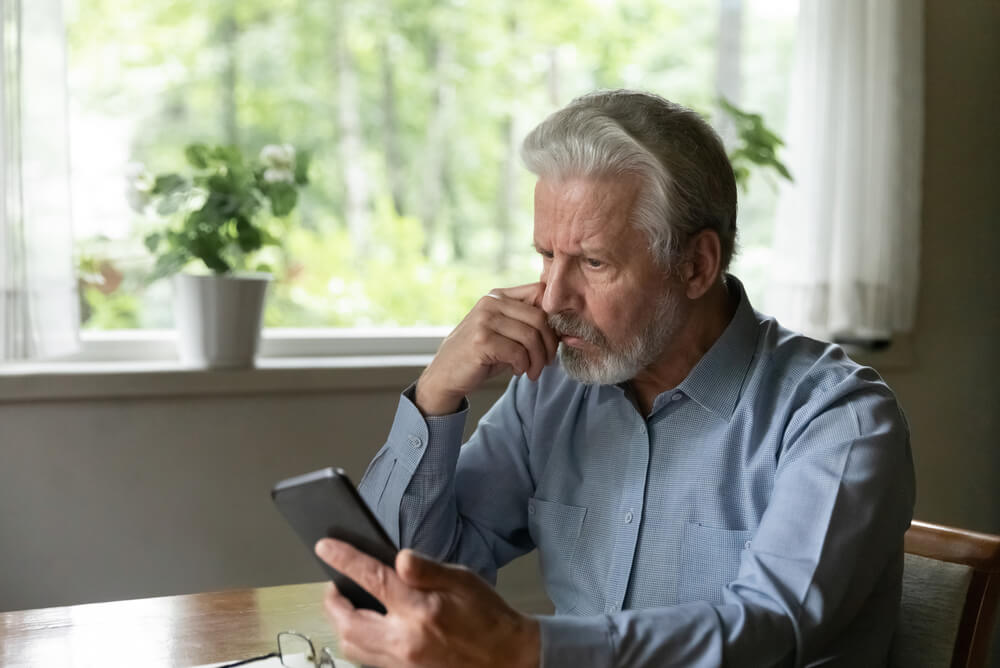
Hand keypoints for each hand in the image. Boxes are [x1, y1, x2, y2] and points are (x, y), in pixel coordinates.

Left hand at [315, 539, 539, 667]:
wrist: (507, 659)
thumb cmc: (488, 616)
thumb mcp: (464, 580)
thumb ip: (428, 569)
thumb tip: (399, 557)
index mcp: (421, 611)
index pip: (372, 579)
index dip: (345, 560)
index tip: (326, 547)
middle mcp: (405, 641)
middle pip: (348, 623)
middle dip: (332, 601)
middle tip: (334, 583)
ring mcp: (402, 664)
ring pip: (351, 646)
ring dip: (341, 623)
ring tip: (345, 604)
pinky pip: (367, 660)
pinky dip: (358, 641)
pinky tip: (366, 626)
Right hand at [416, 282, 556, 414]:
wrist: (446, 374)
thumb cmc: (482, 355)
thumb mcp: (505, 332)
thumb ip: (527, 323)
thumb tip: (564, 328)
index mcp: (499, 295)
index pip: (540, 292)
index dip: (554, 316)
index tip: (554, 339)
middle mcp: (491, 302)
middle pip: (540, 317)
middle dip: (550, 344)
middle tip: (548, 362)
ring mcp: (484, 320)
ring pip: (530, 336)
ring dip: (538, 360)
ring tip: (533, 371)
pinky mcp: (481, 340)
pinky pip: (517, 352)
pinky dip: (524, 365)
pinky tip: (518, 371)